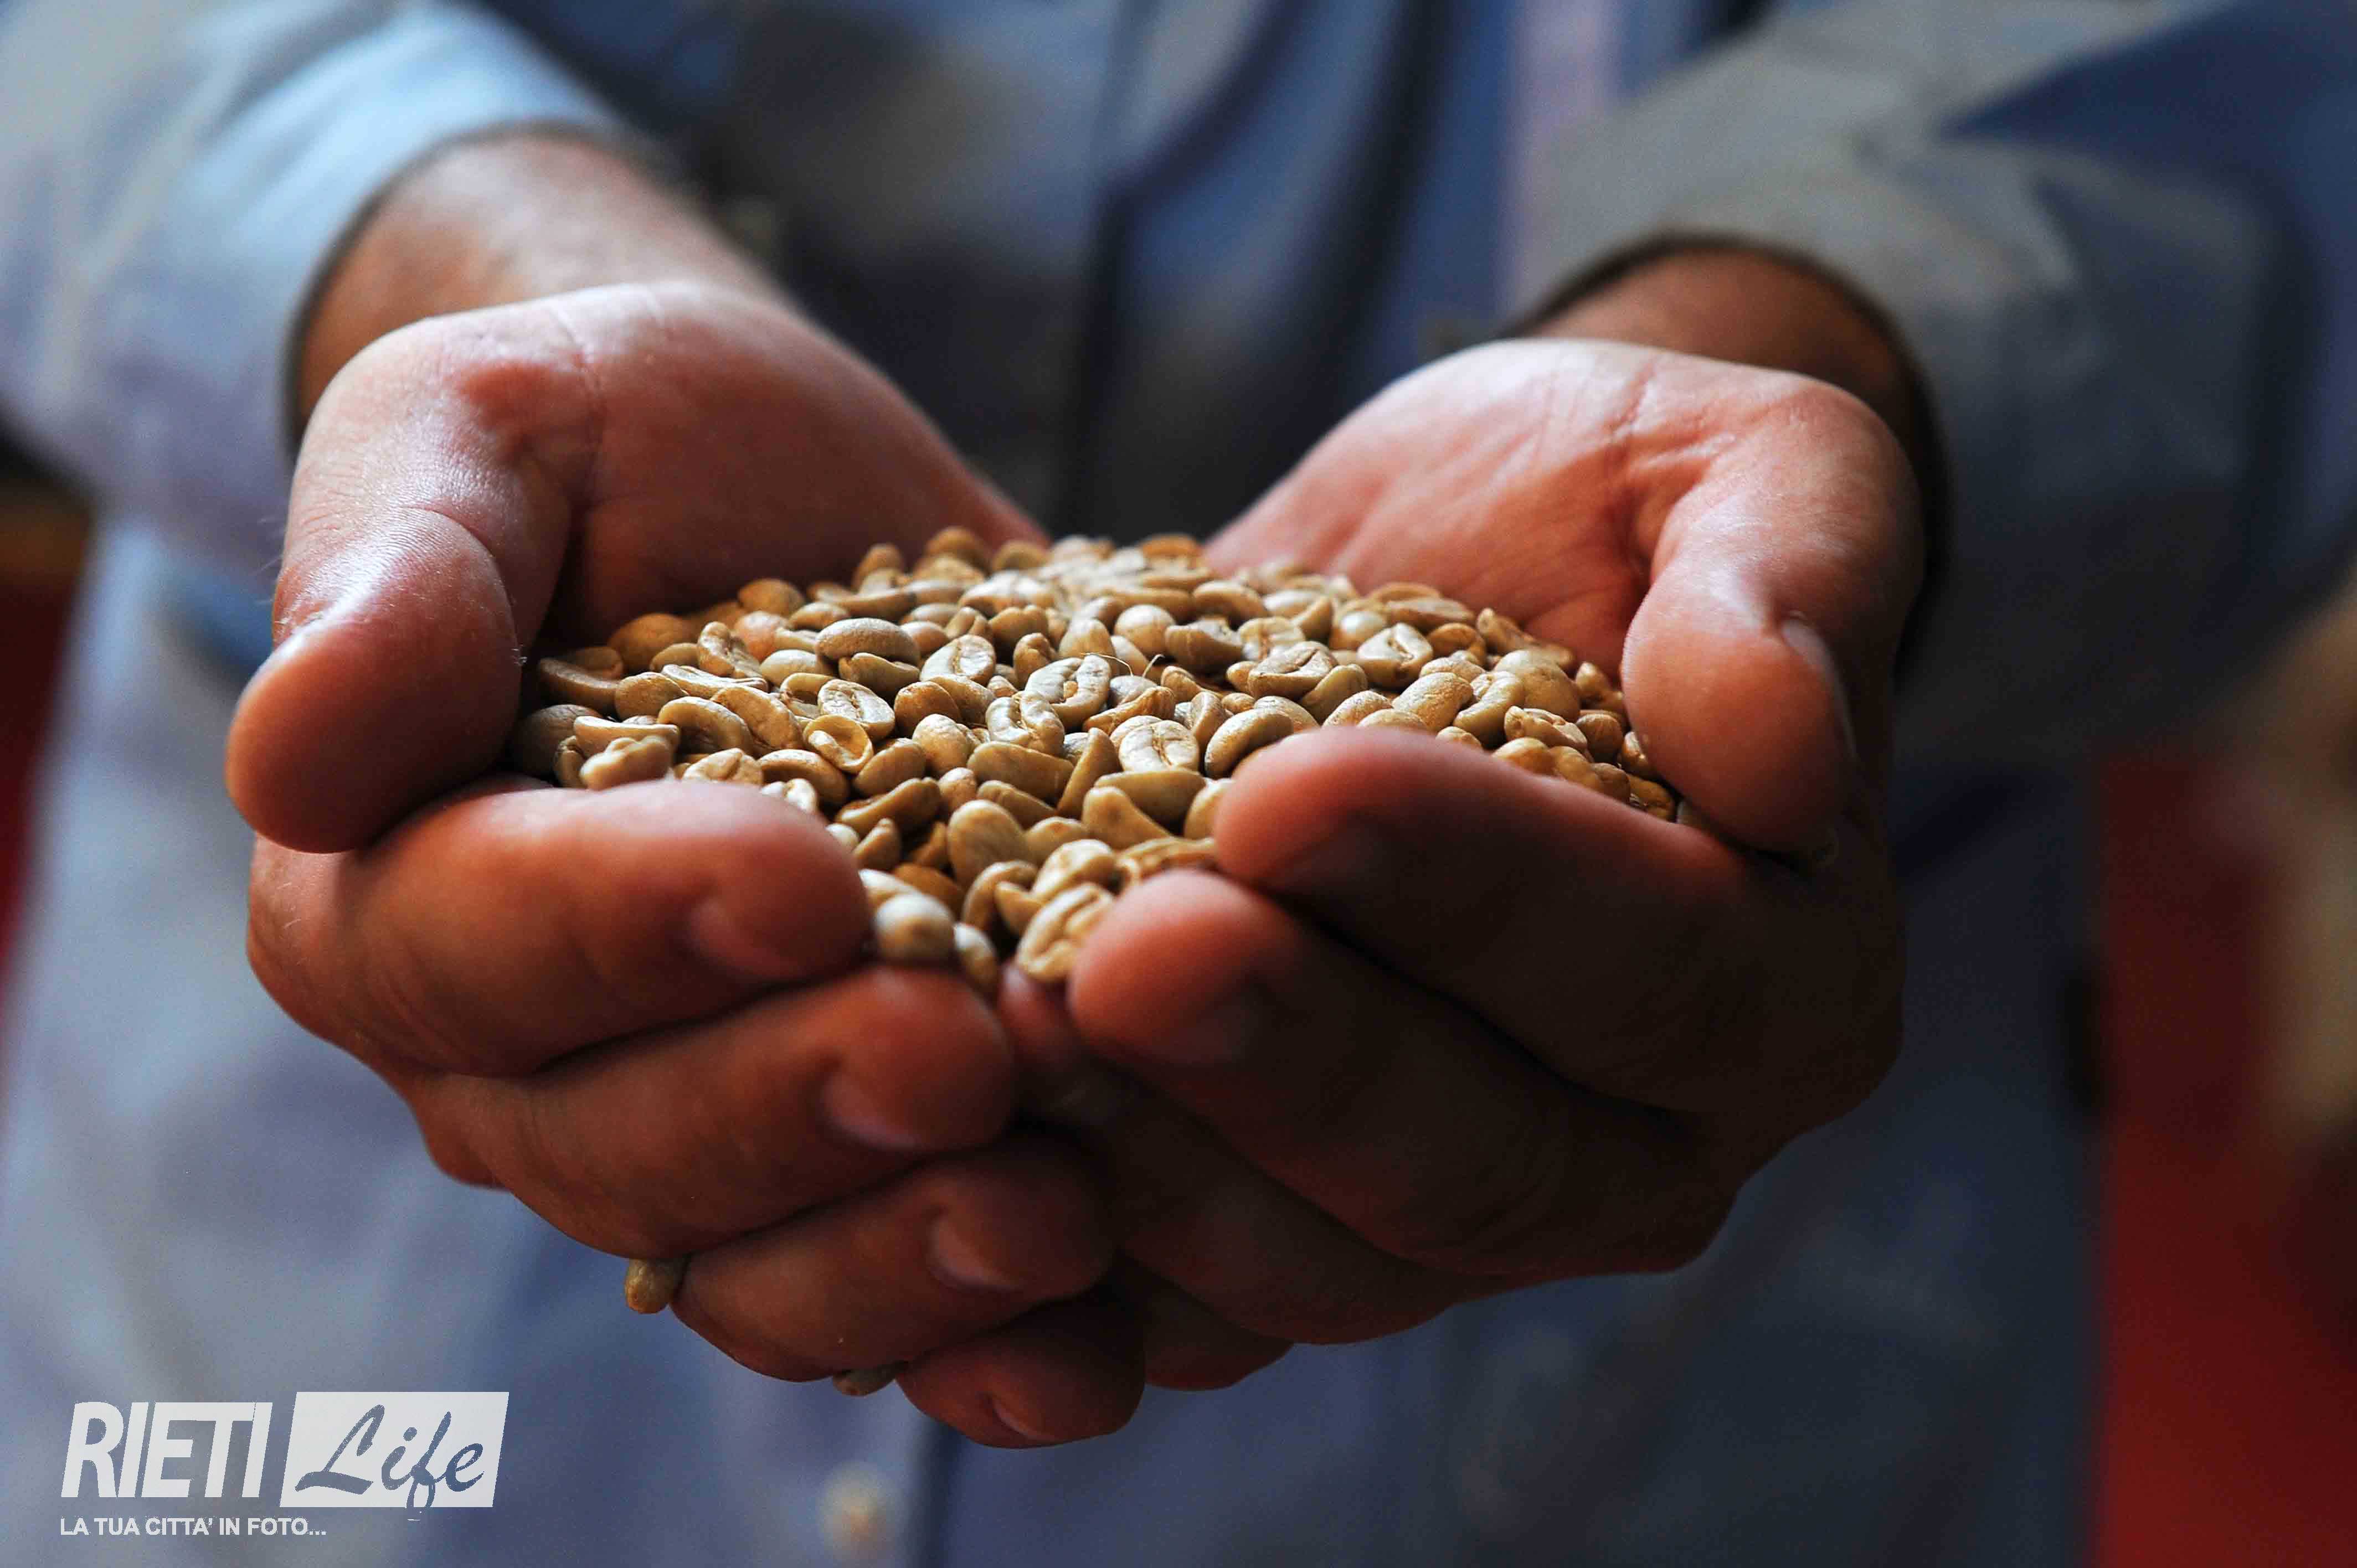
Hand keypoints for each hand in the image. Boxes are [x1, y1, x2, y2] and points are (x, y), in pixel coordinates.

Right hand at [233, 282, 1137, 1444]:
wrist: (766, 480)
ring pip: (752, 1261)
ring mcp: (698, 1117)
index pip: (460, 950)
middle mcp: (527, 1049)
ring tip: (1055, 1218)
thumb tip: (289, 752)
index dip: (621, 931)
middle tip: (958, 1058)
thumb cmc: (600, 439)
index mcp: (393, 888)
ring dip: (896, 1263)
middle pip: (615, 1144)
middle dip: (788, 1110)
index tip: (799, 876)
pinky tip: (1104, 1328)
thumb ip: (394, 574)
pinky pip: (886, 1287)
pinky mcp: (857, 1142)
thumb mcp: (481, 429)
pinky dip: (986, 1335)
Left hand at [993, 337, 1919, 1414]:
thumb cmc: (1602, 500)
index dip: (1475, 898)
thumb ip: (1794, 572)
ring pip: (1324, 1267)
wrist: (1438, 562)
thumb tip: (1786, 750)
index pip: (1655, 971)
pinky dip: (1074, 1262)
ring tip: (1007, 1025)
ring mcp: (1458, 1211)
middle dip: (1294, 1061)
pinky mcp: (1293, 1224)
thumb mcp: (1740, 463)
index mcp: (1784, 978)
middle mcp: (1642, 1140)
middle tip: (1124, 957)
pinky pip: (1193, 1307)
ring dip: (1161, 1162)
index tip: (1290, 796)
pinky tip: (957, 1164)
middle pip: (1481, 1165)